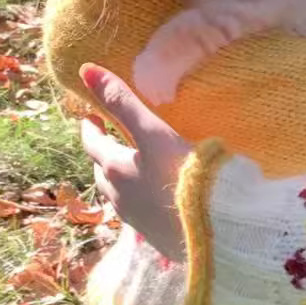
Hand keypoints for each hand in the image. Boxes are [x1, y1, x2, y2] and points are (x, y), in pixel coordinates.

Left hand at [79, 63, 192, 261]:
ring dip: (118, 179)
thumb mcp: (154, 132)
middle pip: (101, 171)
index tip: (91, 116)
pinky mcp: (156, 236)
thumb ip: (123, 101)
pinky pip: (138, 213)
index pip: (92, 144)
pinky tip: (155, 196)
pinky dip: (138, 198)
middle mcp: (119, 196)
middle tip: (111, 139)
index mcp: (115, 168)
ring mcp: (137, 220)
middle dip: (103, 154)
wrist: (218, 228)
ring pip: (117, 194)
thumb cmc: (186, 174)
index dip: (90, 128)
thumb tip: (86, 69)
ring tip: (132, 167)